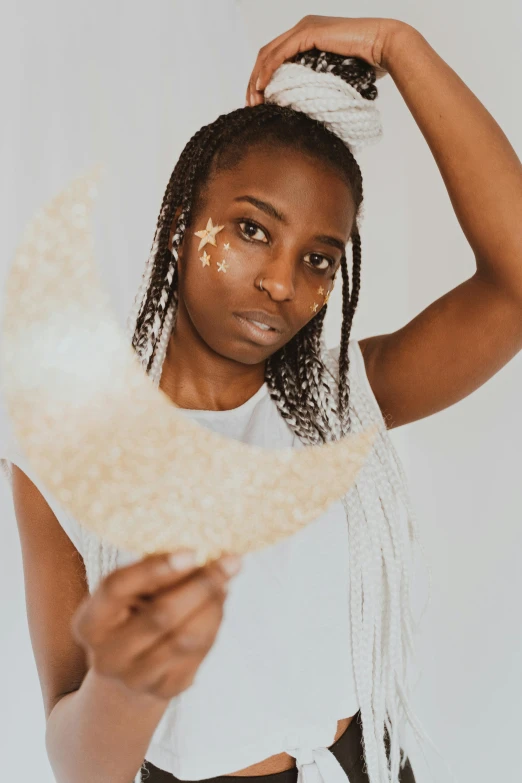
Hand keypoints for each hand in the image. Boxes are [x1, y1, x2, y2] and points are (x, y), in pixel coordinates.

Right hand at [71, 549, 241, 701]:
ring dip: (214, 604)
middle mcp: (107, 656)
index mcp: (89, 622)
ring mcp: (136, 678)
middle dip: (201, 585)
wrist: (126, 673)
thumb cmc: (130, 614)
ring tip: (227, 580)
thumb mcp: (129, 594)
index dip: (155, 568)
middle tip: (231, 561)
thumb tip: (203, 556)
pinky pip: (199, 652)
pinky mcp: (165, 691)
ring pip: (186, 637)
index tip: (192, 552)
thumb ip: (154, 575)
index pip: (116, 587)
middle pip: (160, 615)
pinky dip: (214, 622)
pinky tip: (219, 603)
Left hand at [246, 15, 406, 105]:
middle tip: (251, 105)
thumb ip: (316, 84)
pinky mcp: (308, 33)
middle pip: (266, 55)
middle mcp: (301, 29)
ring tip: (254, 101)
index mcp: (305, 38)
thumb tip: (306, 108)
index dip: (260, 79)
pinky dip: (268, 70)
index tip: (258, 103)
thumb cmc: (367, 64)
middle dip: (253, 81)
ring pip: (269, 54)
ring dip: (256, 78)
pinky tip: (262, 86)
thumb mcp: (333, 77)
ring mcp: (303, 29)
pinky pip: (280, 53)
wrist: (382, 46)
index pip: (273, 58)